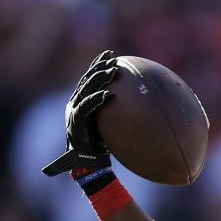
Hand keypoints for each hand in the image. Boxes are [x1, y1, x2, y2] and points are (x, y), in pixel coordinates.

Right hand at [42, 50, 118, 176]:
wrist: (89, 164)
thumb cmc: (103, 146)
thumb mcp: (112, 125)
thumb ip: (120, 113)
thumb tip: (147, 104)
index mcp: (80, 103)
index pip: (89, 80)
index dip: (97, 66)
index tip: (110, 55)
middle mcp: (75, 105)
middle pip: (87, 81)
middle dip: (99, 67)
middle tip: (112, 58)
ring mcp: (73, 113)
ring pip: (85, 90)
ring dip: (98, 79)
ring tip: (111, 71)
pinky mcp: (76, 123)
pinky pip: (86, 108)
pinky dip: (97, 100)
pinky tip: (109, 94)